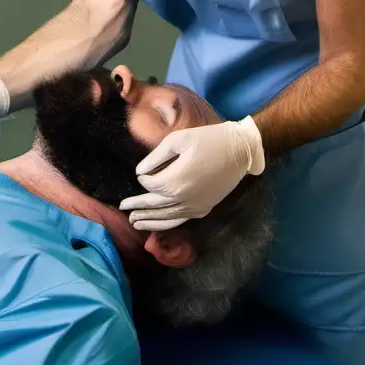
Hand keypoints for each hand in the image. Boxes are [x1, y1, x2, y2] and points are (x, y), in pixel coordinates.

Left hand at [119, 117, 264, 230]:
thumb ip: (155, 157)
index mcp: (175, 181)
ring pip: (166, 218)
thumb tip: (140, 172)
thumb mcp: (178, 140)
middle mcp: (183, 199)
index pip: (150, 185)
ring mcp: (195, 206)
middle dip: (137, 206)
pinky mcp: (204, 209)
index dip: (143, 178)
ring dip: (149, 220)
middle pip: (154, 204)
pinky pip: (180, 220)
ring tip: (134, 222)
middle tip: (124, 208)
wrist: (240, 150)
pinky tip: (158, 224)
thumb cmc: (208, 140)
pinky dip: (166, 223)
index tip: (142, 172)